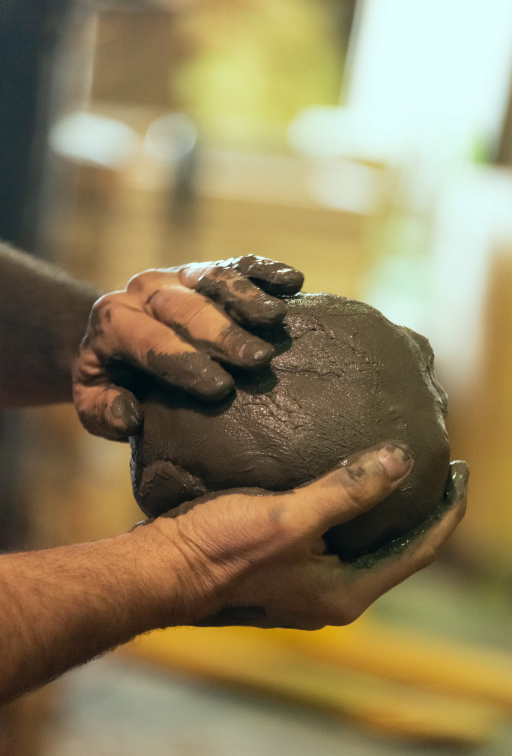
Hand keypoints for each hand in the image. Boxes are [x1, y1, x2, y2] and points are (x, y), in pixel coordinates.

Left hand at [72, 255, 302, 439]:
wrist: (115, 338)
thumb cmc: (112, 378)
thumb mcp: (93, 402)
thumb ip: (102, 411)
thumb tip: (130, 415)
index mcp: (113, 322)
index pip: (148, 340)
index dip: (183, 363)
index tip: (219, 389)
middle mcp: (145, 291)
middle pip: (185, 307)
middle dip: (222, 334)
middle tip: (258, 360)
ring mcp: (179, 275)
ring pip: (212, 278)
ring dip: (246, 298)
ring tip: (276, 320)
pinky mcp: (206, 270)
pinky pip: (236, 263)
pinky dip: (265, 270)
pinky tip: (293, 282)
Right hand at [138, 443, 467, 629]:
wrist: (162, 568)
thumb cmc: (221, 548)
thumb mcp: (290, 518)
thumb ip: (348, 490)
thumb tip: (402, 459)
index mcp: (345, 592)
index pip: (419, 550)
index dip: (448, 511)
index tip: (463, 470)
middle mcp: (332, 594)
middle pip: (397, 548)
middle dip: (423, 509)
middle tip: (439, 465)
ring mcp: (308, 583)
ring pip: (365, 541)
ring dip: (386, 507)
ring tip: (398, 468)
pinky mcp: (286, 566)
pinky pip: (336, 535)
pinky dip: (352, 507)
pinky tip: (343, 478)